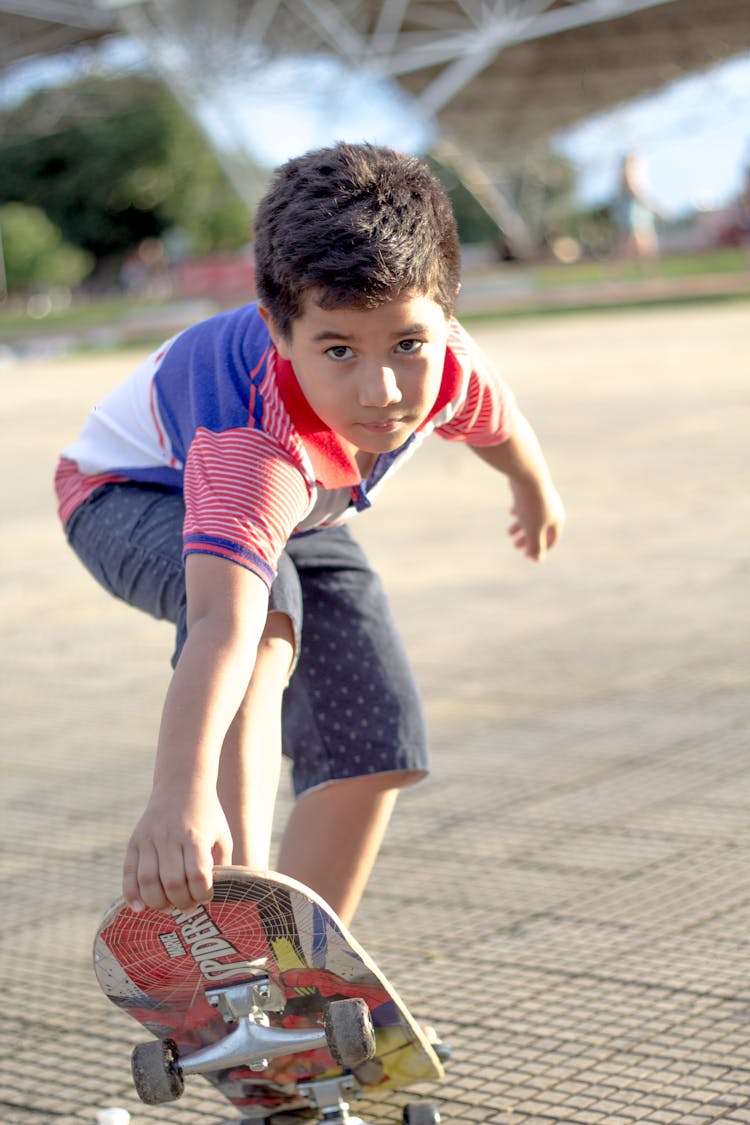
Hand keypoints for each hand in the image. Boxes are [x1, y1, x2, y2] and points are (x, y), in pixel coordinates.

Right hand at [122, 782, 232, 911]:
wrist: (181, 785)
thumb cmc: (207, 815)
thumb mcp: (222, 835)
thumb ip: (222, 864)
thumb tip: (220, 896)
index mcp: (195, 837)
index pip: (198, 875)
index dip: (202, 894)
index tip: (206, 896)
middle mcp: (169, 838)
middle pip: (172, 882)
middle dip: (181, 903)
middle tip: (188, 905)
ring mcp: (149, 840)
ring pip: (147, 881)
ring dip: (158, 902)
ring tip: (168, 906)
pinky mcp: (134, 842)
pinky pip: (128, 873)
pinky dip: (131, 894)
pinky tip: (140, 907)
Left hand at [507, 477, 564, 560]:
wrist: (527, 476)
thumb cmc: (531, 506)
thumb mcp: (533, 530)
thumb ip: (536, 546)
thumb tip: (538, 560)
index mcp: (557, 519)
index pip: (552, 539)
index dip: (540, 549)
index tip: (527, 555)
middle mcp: (553, 509)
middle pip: (541, 529)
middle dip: (528, 539)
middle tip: (515, 547)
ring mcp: (544, 499)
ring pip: (532, 517)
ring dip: (520, 527)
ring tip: (508, 533)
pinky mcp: (533, 490)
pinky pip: (528, 504)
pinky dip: (520, 511)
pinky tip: (512, 512)